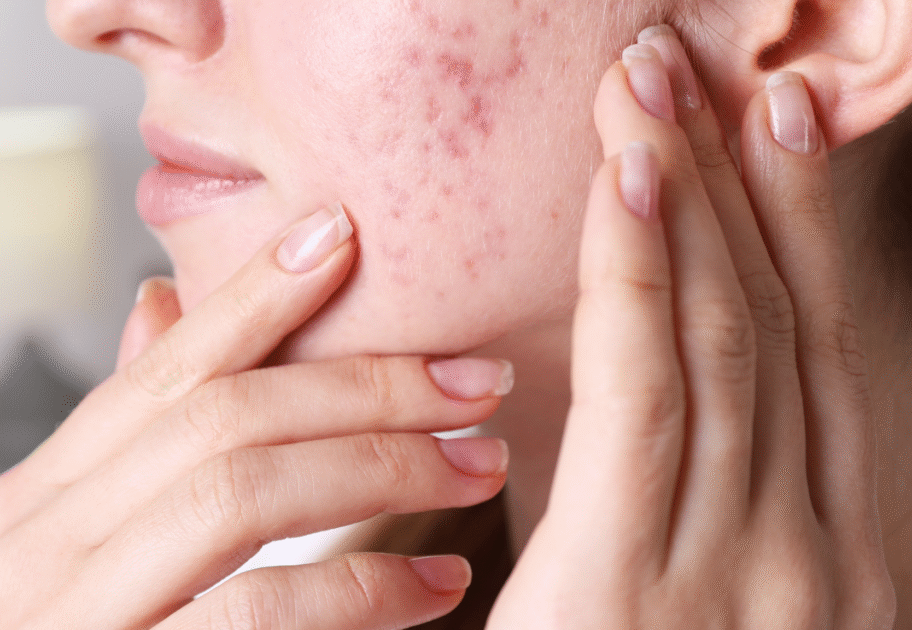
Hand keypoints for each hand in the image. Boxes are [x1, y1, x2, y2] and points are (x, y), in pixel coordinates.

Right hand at [0, 205, 511, 628]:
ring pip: (243, 492)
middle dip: (366, 386)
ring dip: (382, 465)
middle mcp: (52, 538)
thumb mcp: (72, 532)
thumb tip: (160, 305)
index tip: (343, 234)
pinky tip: (437, 583)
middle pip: (227, 416)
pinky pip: (258, 615)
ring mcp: (79, 610)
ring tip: (480, 462)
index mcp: (52, 493)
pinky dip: (361, 589)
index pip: (169, 366)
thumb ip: (130, 434)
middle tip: (478, 379)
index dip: (254, 294)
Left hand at [487, 25, 895, 628]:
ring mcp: (751, 573)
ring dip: (691, 198)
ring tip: (656, 86)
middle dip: (738, 180)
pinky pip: (645, 399)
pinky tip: (631, 184)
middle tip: (694, 63)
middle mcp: (821, 549)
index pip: (814, 344)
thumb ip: (711, 495)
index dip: (798, 219)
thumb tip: (673, 381)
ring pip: (721, 339)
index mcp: (841, 548)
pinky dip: (643, 281)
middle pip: (774, 319)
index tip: (767, 114)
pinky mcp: (642, 591)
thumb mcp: (716, 593)